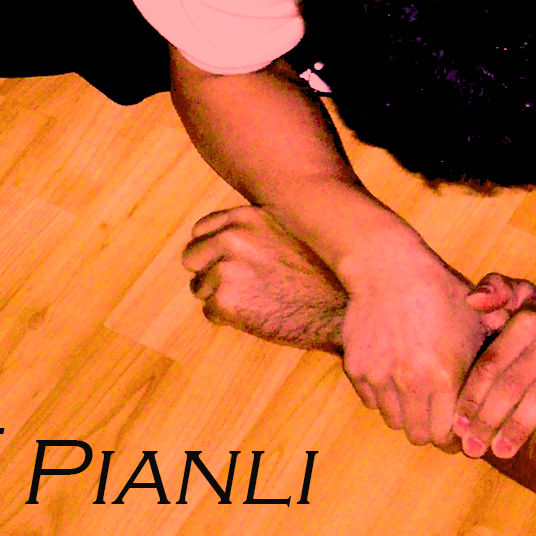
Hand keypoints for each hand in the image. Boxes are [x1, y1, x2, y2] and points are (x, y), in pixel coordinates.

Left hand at [182, 206, 347, 350]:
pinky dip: (230, 318)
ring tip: (258, 299)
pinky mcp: (226, 303)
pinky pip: (211, 313)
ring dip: (220, 296)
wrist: (343, 306)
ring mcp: (227, 270)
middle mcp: (232, 239)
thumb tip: (226, 238)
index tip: (226, 262)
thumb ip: (255, 231)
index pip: (202, 230)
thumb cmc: (321, 272)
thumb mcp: (288, 232)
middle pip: (192, 257)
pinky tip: (260, 314)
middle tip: (239, 285)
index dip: (212, 249)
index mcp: (246, 217)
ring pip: (200, 287)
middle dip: (209, 272)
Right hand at [336, 237, 490, 446]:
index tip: (459, 430)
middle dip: (431, 431)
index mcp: (445, 376)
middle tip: (436, 416)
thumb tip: (508, 394)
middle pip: (419, 436)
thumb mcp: (477, 323)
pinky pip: (371, 400)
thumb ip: (492, 361)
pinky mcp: (357, 369)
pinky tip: (393, 375)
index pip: (449, 436)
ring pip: (394, 421)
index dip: (456, 437)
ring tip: (415, 395)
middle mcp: (411, 383)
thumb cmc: (440, 292)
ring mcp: (380, 377)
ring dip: (406, 414)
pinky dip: (383, 396)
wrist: (389, 267)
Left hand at [452, 275, 535, 457]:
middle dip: (489, 418)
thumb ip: (494, 289)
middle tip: (473, 448)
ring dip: (521, 424)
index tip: (458, 425)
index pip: (491, 363)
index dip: (473, 395)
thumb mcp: (522, 294)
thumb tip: (472, 300)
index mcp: (525, 318)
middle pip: (513, 382)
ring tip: (502, 450)